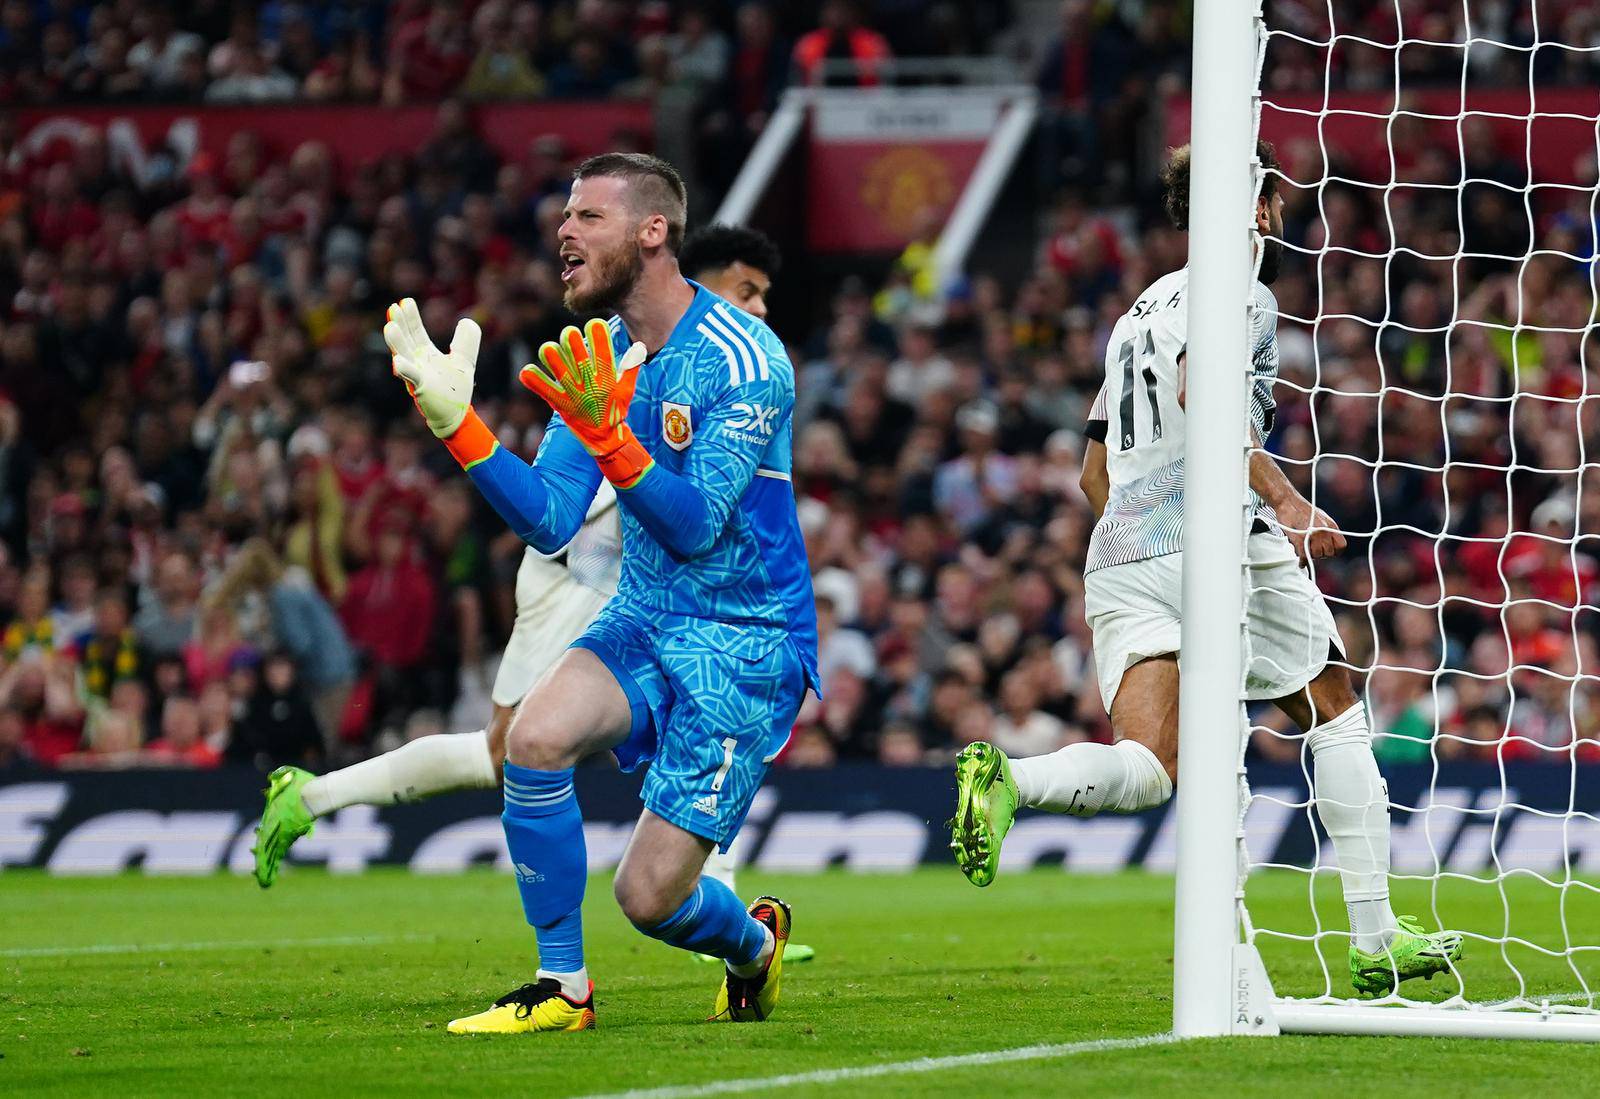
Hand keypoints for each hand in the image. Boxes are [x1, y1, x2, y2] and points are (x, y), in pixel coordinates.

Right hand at [382, 297, 481, 438]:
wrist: (457, 415)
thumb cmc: (456, 389)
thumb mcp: (465, 360)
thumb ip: (466, 341)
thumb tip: (466, 321)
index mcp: (426, 354)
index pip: (416, 332)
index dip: (410, 317)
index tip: (405, 301)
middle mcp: (418, 362)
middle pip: (406, 339)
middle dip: (400, 324)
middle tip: (394, 308)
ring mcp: (417, 375)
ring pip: (403, 355)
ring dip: (396, 342)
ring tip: (389, 326)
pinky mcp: (421, 388)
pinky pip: (411, 378)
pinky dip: (404, 370)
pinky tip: (398, 362)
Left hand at [519, 318, 651, 486]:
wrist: (604, 439)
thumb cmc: (615, 410)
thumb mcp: (627, 389)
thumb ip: (632, 367)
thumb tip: (640, 345)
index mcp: (607, 378)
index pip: (604, 350)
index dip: (598, 333)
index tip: (594, 324)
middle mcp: (590, 384)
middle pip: (577, 354)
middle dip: (571, 340)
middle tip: (569, 335)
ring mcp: (574, 394)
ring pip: (558, 368)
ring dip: (551, 355)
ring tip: (549, 350)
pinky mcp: (560, 404)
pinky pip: (543, 389)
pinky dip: (533, 380)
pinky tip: (527, 371)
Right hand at [1274, 495, 1346, 564]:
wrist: (1288, 501)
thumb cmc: (1301, 509)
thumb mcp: (1321, 518)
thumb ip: (1326, 530)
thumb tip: (1327, 543)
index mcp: (1331, 525)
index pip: (1341, 546)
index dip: (1335, 552)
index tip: (1328, 552)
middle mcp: (1324, 530)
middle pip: (1329, 553)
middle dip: (1321, 554)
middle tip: (1312, 550)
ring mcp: (1313, 535)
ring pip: (1317, 555)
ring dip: (1310, 555)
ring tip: (1305, 551)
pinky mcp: (1300, 538)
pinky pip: (1304, 555)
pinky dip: (1303, 561)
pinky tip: (1301, 562)